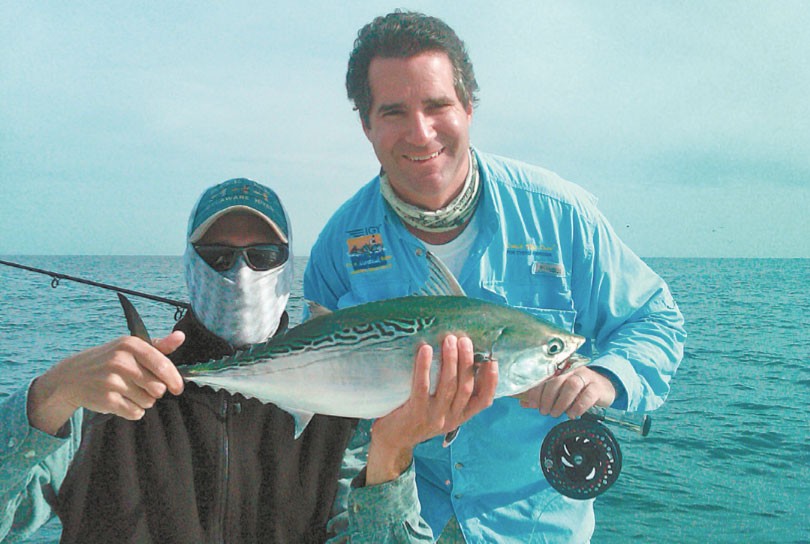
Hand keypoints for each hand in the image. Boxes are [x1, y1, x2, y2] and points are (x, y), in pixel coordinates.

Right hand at [27, 332, 185, 434]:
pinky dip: (134, 411)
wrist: (71, 377)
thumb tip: (181, 336)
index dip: (174, 380)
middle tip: (142, 386)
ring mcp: (112, 381)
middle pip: (158, 387)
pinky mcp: (106, 399)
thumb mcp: (130, 348)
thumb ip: (159, 346)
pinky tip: (123, 401)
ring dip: (144, 401)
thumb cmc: (108, 361)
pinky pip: (135, 412)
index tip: (177, 388)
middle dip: (155, 391)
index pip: (162, 365)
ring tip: (129, 392)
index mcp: (130, 345)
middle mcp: (121, 361)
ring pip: (148, 401)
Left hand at [365, 334, 497, 484]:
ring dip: (451, 360)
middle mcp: (450, 418)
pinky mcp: (415, 413)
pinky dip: (425, 367)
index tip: (492, 360)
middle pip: (465, 387)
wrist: (392, 442)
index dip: (491, 381)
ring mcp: (434, 417)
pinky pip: (422, 387)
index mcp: (459, 417)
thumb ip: (451, 394)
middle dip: (467, 361)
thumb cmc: (416, 419)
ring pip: (448, 386)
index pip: (483, 401)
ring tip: (449, 340)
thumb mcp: (440, 411)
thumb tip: (461, 359)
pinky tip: (426, 350)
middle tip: (464, 340)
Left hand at [516, 367, 615, 419]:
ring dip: (561, 402)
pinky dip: (578, 406)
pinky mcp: (598, 388)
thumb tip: (524, 403)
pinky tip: (572, 414)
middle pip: (557, 380)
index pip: (545, 377)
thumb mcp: (560, 391)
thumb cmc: (579, 389)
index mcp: (561, 370)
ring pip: (572, 385)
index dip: (536, 391)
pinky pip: (588, 395)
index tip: (532, 403)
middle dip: (547, 398)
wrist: (605, 386)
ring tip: (556, 413)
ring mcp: (587, 377)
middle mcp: (573, 371)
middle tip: (544, 412)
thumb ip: (543, 396)